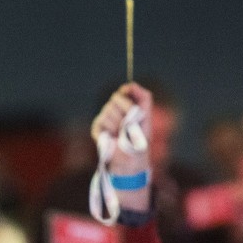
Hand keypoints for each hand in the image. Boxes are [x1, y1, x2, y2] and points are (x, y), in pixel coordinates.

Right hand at [90, 83, 152, 214]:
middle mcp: (113, 109)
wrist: (132, 159)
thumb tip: (130, 84)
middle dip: (126, 112)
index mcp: (126, 105)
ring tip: (121, 134)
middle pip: (116, 99)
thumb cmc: (140, 138)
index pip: (123, 91)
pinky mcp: (96, 127)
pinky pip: (102, 121)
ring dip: (119, 124)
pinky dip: (110, 130)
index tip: (133, 105)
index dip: (127, 95)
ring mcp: (103, 117)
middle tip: (129, 126)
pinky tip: (113, 137)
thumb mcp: (147, 117)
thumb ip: (143, 97)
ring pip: (108, 110)